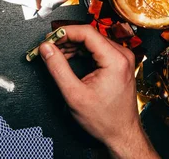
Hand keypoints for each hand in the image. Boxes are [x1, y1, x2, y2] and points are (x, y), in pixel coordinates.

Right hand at [39, 25, 158, 158]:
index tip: (49, 38)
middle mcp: (122, 55)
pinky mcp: (118, 63)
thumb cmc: (105, 120)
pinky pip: (96, 49)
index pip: (86, 32)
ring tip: (55, 53)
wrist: (122, 135)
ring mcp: (121, 58)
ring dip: (72, 45)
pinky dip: (80, 51)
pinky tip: (68, 57)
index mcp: (115, 59)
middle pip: (89, 35)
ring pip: (91, 41)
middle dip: (66, 39)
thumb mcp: (75, 95)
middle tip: (48, 46)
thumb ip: (58, 68)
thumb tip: (46, 48)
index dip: (64, 32)